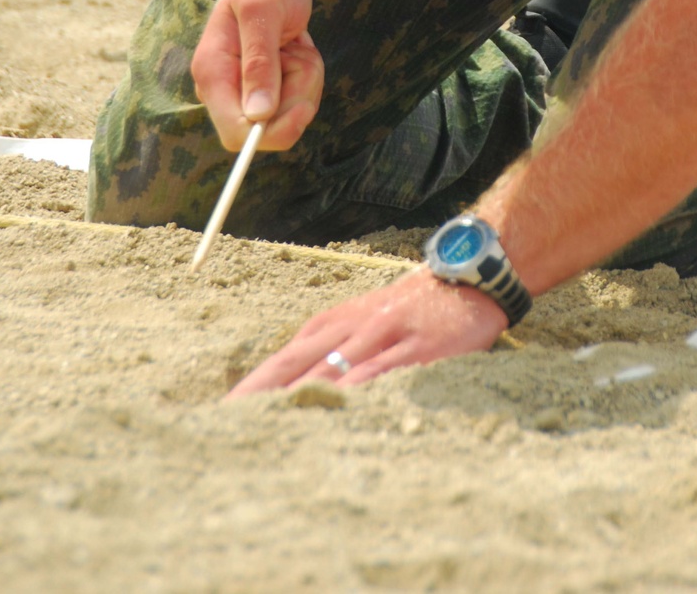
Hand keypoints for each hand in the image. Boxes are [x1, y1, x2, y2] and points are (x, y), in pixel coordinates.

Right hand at [191, 0, 323, 151]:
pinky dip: (308, 76)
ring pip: (288, 116)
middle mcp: (225, 89)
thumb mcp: (263, 14)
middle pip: (268, 130)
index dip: (270, 131)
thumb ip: (259, 63)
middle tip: (299, 53)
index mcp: (213, 74)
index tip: (303, 106)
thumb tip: (258, 115)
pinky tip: (297, 48)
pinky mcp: (266, 88)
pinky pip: (297, 102)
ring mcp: (246, 90)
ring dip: (306, 80)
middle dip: (296, 97)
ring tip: (295, 44)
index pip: (235, 134)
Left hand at [227, 267, 507, 393]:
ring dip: (302, 396)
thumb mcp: (364, 316)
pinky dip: (358, 388)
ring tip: (271, 423)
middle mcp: (354, 326)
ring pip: (334, 368)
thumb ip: (331, 344)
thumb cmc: (413, 302)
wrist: (469, 273)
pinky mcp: (417, 348)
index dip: (256, 383)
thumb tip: (290, 379)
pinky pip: (383, 370)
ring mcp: (385, 335)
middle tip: (231, 421)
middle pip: (299, 362)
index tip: (227, 411)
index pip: (287, 356)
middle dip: (264, 393)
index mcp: (337, 320)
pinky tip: (340, 406)